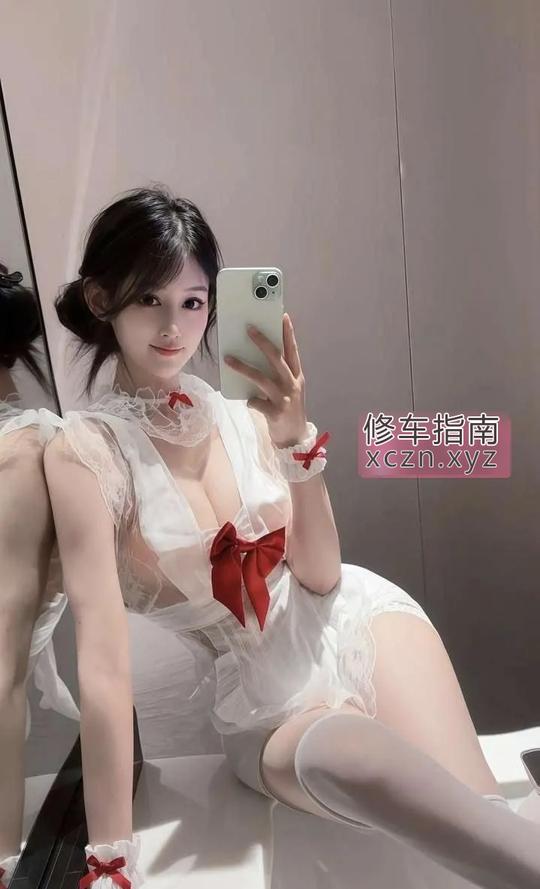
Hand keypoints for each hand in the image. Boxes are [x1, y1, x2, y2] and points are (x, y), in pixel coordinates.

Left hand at [224, 312, 308, 446]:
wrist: (295, 439)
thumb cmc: (289, 410)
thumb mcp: (290, 390)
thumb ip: (278, 376)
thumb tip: (256, 359)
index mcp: (297, 377)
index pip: (293, 351)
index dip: (288, 333)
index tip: (283, 316)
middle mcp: (292, 384)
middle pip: (276, 359)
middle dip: (262, 342)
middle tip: (249, 329)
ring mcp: (285, 398)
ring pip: (261, 378)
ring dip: (243, 367)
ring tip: (228, 358)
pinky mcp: (276, 412)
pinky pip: (256, 402)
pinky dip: (250, 400)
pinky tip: (248, 401)